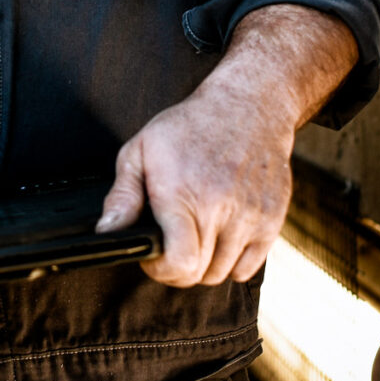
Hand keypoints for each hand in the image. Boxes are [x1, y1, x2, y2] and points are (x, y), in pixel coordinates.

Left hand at [97, 82, 294, 286]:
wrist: (248, 106)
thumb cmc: (190, 127)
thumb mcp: (141, 150)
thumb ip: (122, 196)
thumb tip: (107, 231)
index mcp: (182, 193)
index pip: (180, 263)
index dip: (160, 270)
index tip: (154, 257)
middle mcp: (219, 208)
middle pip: (198, 274)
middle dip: (178, 268)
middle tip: (171, 243)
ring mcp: (250, 216)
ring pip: (222, 274)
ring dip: (204, 265)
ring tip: (195, 235)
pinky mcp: (272, 220)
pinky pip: (248, 268)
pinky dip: (232, 263)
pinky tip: (220, 237)